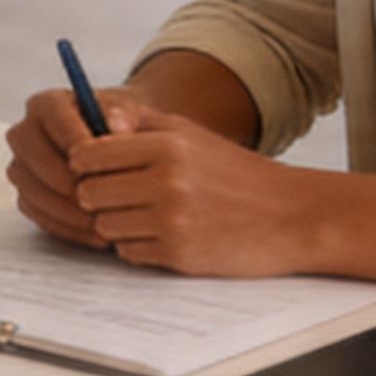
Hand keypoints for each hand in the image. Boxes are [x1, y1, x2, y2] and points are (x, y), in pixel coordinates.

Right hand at [4, 87, 111, 250]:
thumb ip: (125, 114)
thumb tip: (115, 126)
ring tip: (101, 221)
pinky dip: (65, 227)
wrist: (124, 148)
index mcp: (47, 104)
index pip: (53, 119)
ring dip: (64, 209)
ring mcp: (23, 166)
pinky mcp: (27, 194)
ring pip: (30, 188)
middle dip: (64, 181)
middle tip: (97, 198)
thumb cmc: (127, 128)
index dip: (76, 141)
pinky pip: (37, 213)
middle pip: (32, 155)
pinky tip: (96, 234)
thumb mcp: (134, 115)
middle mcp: (26, 132)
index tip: (103, 165)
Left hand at [65, 96, 329, 276]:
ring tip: (142, 213)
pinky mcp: (179, 256)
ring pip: (104, 226)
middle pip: (89, 194)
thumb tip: (96, 119)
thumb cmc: (235, 172)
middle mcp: (167, 183)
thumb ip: (139, 121)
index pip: (88, 155)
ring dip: (115, 222)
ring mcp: (172, 223)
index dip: (84, 162)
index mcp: (167, 146)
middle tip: (116, 193)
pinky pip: (128, 252)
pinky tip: (160, 233)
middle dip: (96, 195)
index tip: (92, 165)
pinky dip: (136, 245)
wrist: (292, 216)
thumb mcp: (190, 133)